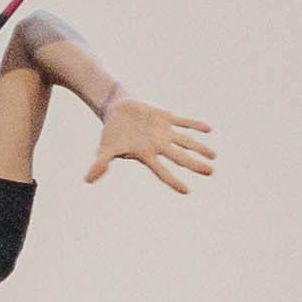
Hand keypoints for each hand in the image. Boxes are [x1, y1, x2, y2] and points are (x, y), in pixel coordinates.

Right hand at [87, 98, 217, 194]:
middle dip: (195, 164)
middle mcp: (158, 145)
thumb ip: (100, 163)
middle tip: (211, 172)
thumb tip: (88, 180)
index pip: (162, 171)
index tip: (187, 191)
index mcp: (146, 155)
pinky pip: (182, 121)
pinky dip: (194, 124)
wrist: (116, 110)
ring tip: (214, 156)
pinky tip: (208, 129)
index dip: (173, 180)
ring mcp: (163, 132)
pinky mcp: (165, 117)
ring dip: (199, 147)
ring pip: (185, 140)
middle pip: (179, 157)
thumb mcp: (105, 148)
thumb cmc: (112, 133)